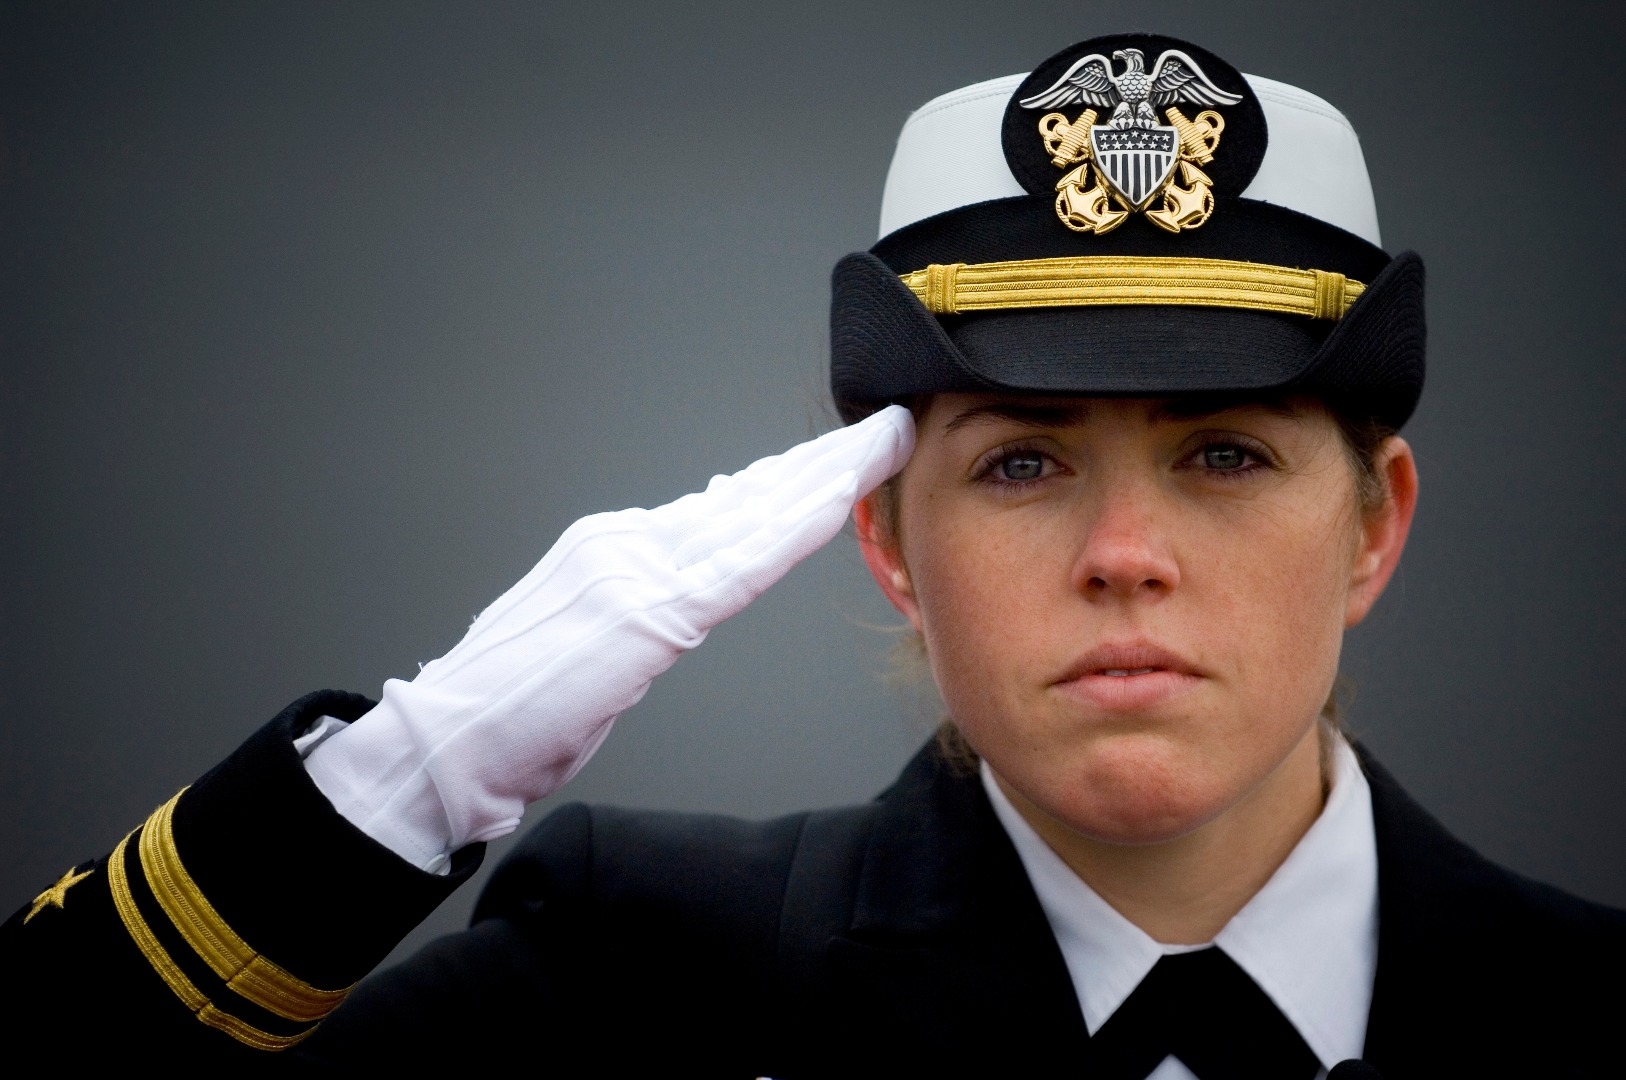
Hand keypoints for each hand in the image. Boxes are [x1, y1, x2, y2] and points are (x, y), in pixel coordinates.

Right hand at [304, 407, 915, 869]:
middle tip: (876, 428)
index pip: (719, 507)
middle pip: (746, 496)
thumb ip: (639, 607)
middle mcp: (628, 542)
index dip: (783, 482)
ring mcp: (636, 568)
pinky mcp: (647, 611)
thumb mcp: (586, 642)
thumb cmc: (509, 712)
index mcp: (613, 548)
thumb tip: (688, 588)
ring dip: (823, 478)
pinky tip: (840, 502)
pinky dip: (796, 527)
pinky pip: (742, 564)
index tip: (832, 462)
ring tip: (876, 444)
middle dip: (817, 463)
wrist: (446, 741)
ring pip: (753, 515)